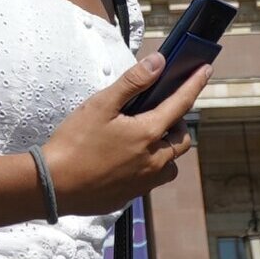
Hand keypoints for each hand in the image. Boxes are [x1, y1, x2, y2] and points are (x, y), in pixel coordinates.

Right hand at [37, 55, 210, 216]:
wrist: (53, 186)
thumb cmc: (74, 143)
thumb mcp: (101, 105)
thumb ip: (132, 82)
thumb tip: (159, 63)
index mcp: (148, 134)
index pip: (181, 104)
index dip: (195, 85)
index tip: (206, 70)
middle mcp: (153, 161)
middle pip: (182, 140)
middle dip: (177, 123)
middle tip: (158, 112)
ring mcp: (144, 182)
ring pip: (170, 164)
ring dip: (166, 150)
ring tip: (144, 139)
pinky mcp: (131, 195)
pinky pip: (152, 179)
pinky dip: (149, 166)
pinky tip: (126, 159)